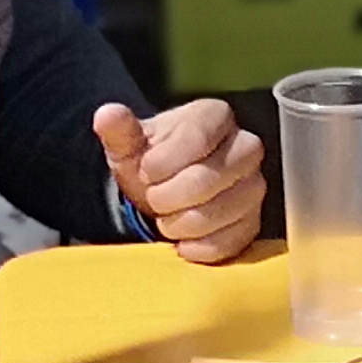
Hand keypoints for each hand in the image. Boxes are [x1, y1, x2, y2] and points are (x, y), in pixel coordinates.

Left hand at [93, 98, 266, 262]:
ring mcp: (254, 185)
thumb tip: (107, 114)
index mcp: (215, 116)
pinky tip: (182, 242)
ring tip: (166, 219)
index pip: (197, 137)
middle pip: (209, 178)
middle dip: (169, 197)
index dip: (164, 162)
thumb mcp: (129, 143)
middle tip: (153, 199)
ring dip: (183, 224)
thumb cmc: (150, 162)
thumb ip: (119, 129)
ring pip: (223, 212)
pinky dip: (200, 248)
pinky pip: (232, 241)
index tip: (146, 171)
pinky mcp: (253, 221)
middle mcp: (245, 146)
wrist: (165, 189)